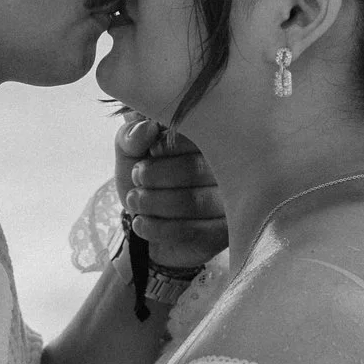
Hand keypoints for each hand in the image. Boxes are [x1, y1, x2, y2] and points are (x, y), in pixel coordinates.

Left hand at [114, 114, 225, 271]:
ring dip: (152, 201)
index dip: (167, 145)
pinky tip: (140, 223)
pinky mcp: (223, 234)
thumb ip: (131, 137)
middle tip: (136, 176)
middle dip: (155, 174)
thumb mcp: (132, 153)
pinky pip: (193, 231)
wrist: (149, 224)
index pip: (198, 136)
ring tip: (133, 200)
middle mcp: (230, 170)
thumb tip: (146, 129)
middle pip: (194, 169)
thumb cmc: (147, 180)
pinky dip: (158, 228)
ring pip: (193, 202)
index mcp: (211, 141)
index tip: (150, 151)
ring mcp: (231, 204)